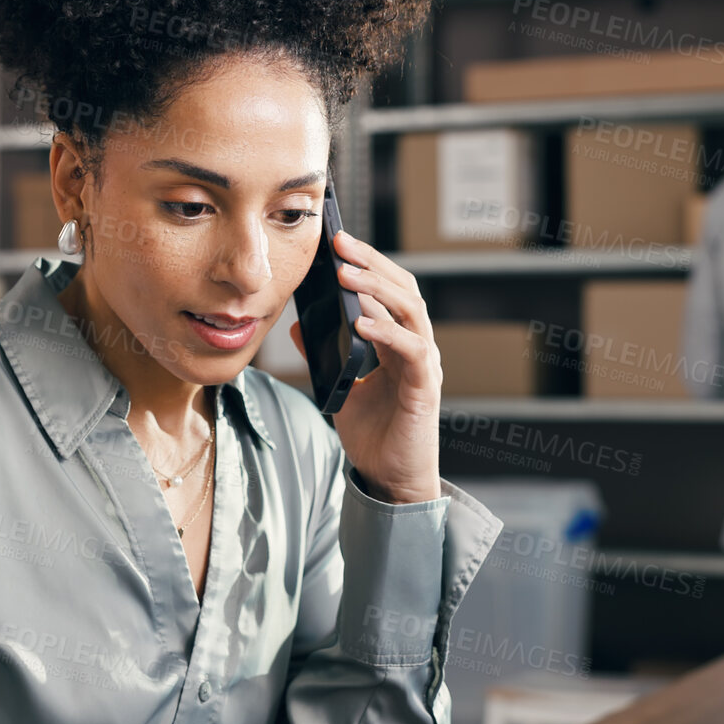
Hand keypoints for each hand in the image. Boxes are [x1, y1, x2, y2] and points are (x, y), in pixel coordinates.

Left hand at [288, 230, 442, 503]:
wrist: (390, 480)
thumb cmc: (374, 435)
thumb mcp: (339, 388)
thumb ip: (323, 356)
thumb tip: (297, 326)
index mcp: (397, 343)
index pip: (388, 291)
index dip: (367, 265)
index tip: (337, 244)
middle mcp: (416, 348)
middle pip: (403, 290)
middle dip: (372, 264)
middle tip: (341, 244)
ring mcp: (425, 366)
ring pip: (411, 312)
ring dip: (378, 289)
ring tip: (347, 275)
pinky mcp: (425, 388)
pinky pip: (412, 351)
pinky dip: (387, 332)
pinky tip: (361, 322)